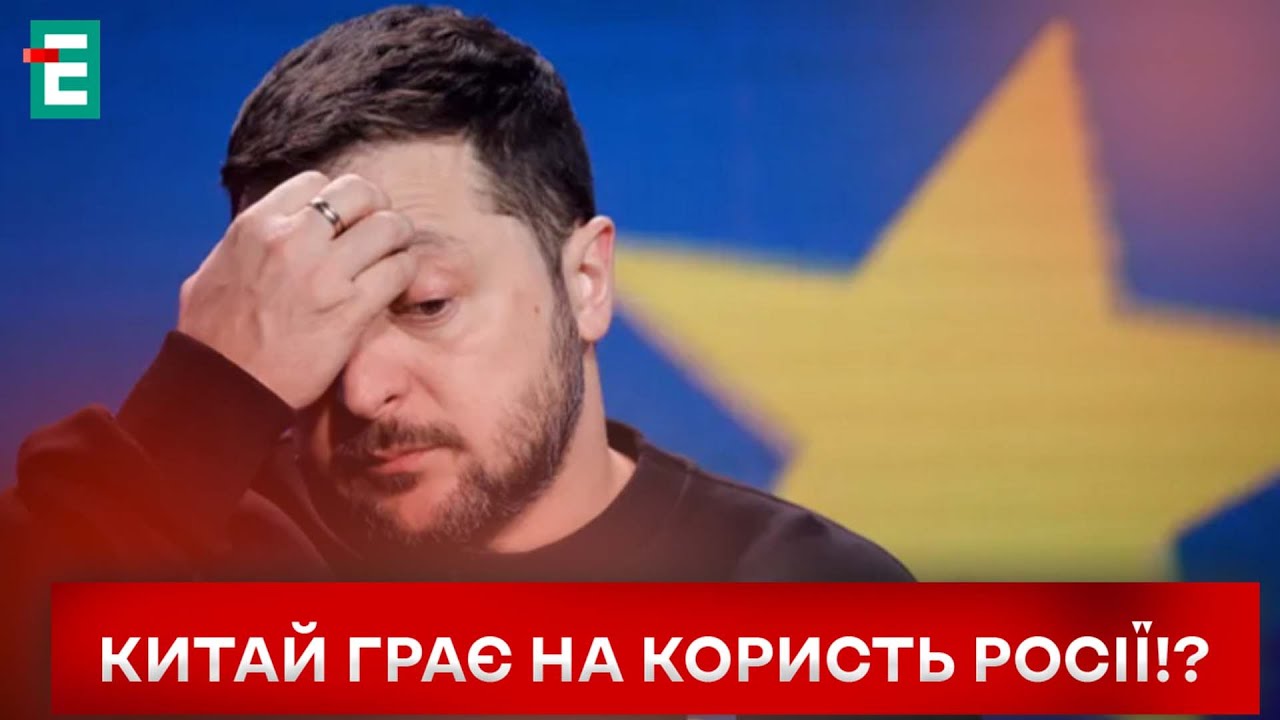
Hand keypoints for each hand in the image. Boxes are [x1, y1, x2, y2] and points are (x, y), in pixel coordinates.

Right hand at [178, 171, 417, 408]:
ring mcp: (324, 273)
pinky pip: (399, 270)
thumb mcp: (211, 272)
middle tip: (381, 229)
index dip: (337, 198)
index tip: (343, 219)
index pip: (316, 183)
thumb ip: (242, 245)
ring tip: (395, 255)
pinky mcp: (350, 309)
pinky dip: (405, 272)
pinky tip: (397, 285)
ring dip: (398, 239)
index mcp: (257, 225)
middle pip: (360, 192)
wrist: (223, 387)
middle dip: (377, 207)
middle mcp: (293, 240)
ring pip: (388, 227)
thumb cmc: (212, 337)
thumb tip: (258, 236)